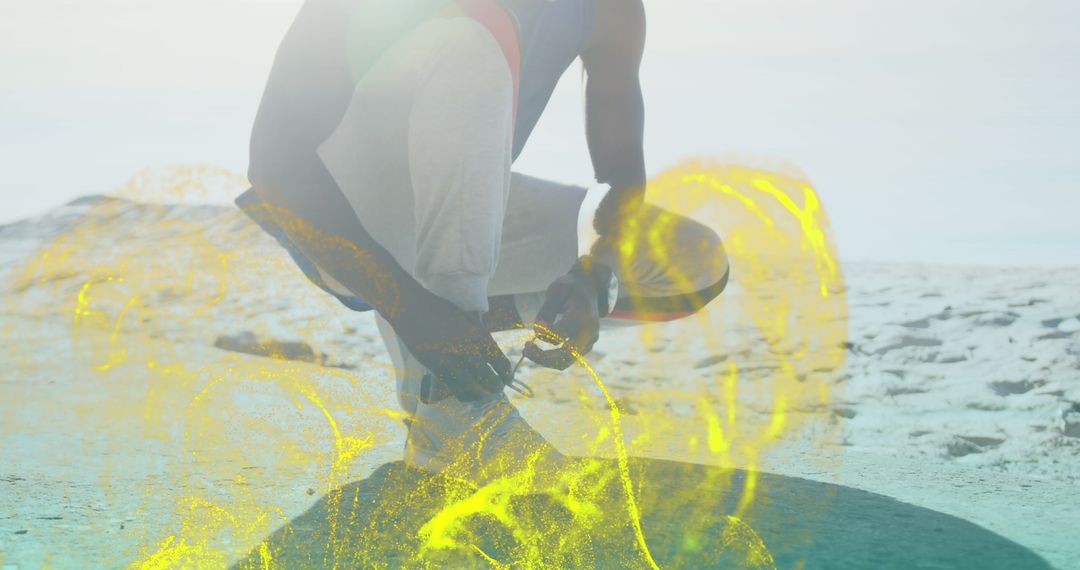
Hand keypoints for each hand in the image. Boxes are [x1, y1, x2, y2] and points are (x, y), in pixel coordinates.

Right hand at [389, 288, 512, 401]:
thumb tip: (490, 356)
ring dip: (481, 394)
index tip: (506, 379)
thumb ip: (480, 339)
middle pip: (491, 380)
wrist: (414, 310)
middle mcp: (470, 351)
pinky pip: (455, 389)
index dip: (506, 375)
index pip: (502, 364)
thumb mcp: (468, 322)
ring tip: (482, 393)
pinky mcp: (437, 369)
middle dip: (496, 387)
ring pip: (474, 389)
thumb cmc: (442, 312)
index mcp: (481, 337)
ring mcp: (453, 362)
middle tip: (496, 389)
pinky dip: (464, 393)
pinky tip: (465, 391)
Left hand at [524, 257, 614, 369]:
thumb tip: (538, 333)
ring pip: (566, 361)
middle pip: (565, 356)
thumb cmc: (569, 287)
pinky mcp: (587, 345)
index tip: (534, 327)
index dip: (542, 334)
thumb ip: (547, 310)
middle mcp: (590, 330)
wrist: (589, 286)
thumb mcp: (556, 290)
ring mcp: (591, 339)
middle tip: (525, 350)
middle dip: (542, 357)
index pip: (559, 334)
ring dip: (545, 360)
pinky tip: (541, 348)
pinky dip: (552, 357)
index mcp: (582, 314)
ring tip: (529, 350)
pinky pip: (568, 358)